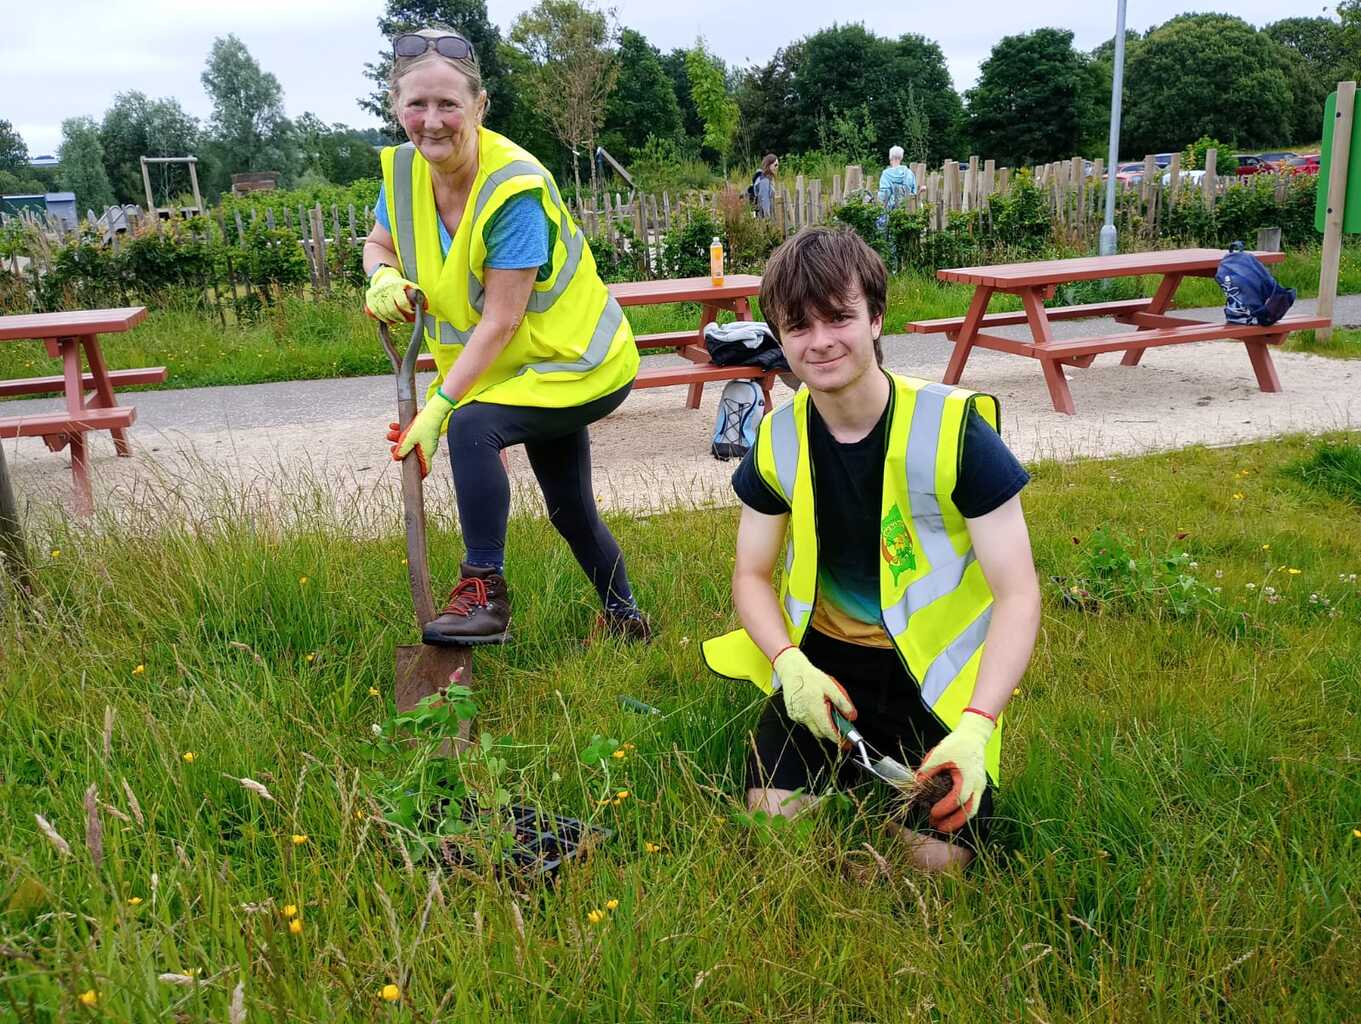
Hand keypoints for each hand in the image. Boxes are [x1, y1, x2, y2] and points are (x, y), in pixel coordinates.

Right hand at [365, 265, 416, 323]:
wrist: (385, 277)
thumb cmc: (401, 285)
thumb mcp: (411, 286)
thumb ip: (419, 296)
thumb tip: (425, 307)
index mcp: (397, 285)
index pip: (402, 302)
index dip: (408, 311)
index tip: (411, 314)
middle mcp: (385, 289)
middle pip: (392, 309)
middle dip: (400, 317)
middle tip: (404, 320)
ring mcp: (376, 293)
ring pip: (383, 312)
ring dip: (391, 319)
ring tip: (397, 320)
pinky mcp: (369, 298)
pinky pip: (375, 312)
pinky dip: (382, 318)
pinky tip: (388, 320)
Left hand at [389, 391, 454, 477]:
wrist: (434, 410)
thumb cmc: (424, 425)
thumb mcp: (409, 438)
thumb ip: (402, 449)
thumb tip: (396, 458)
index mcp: (426, 453)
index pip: (425, 469)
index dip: (419, 474)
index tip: (412, 476)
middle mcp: (427, 447)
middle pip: (413, 454)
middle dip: (401, 451)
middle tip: (391, 449)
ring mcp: (426, 439)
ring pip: (411, 442)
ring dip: (399, 439)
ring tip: (390, 434)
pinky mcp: (424, 430)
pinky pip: (412, 433)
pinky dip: (403, 431)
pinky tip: (394, 425)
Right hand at [774, 647, 855, 745]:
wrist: (792, 670)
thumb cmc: (810, 677)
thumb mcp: (831, 687)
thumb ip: (842, 703)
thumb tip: (851, 716)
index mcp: (815, 709)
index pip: (828, 731)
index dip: (838, 738)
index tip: (846, 742)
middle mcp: (804, 715)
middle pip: (821, 732)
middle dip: (830, 730)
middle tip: (838, 721)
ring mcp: (797, 716)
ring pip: (813, 727)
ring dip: (821, 723)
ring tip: (823, 707)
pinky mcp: (792, 714)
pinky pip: (806, 722)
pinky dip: (812, 718)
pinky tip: (813, 705)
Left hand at [916, 710, 993, 832]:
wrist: (973, 736)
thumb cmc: (956, 744)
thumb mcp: (938, 754)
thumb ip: (927, 770)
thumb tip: (916, 786)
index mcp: (968, 776)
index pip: (958, 798)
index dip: (945, 808)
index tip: (932, 812)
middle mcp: (977, 784)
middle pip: (970, 810)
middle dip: (954, 822)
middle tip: (937, 827)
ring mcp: (980, 787)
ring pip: (972, 809)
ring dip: (958, 819)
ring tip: (940, 824)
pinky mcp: (978, 787)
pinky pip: (971, 804)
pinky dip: (961, 812)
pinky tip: (948, 814)